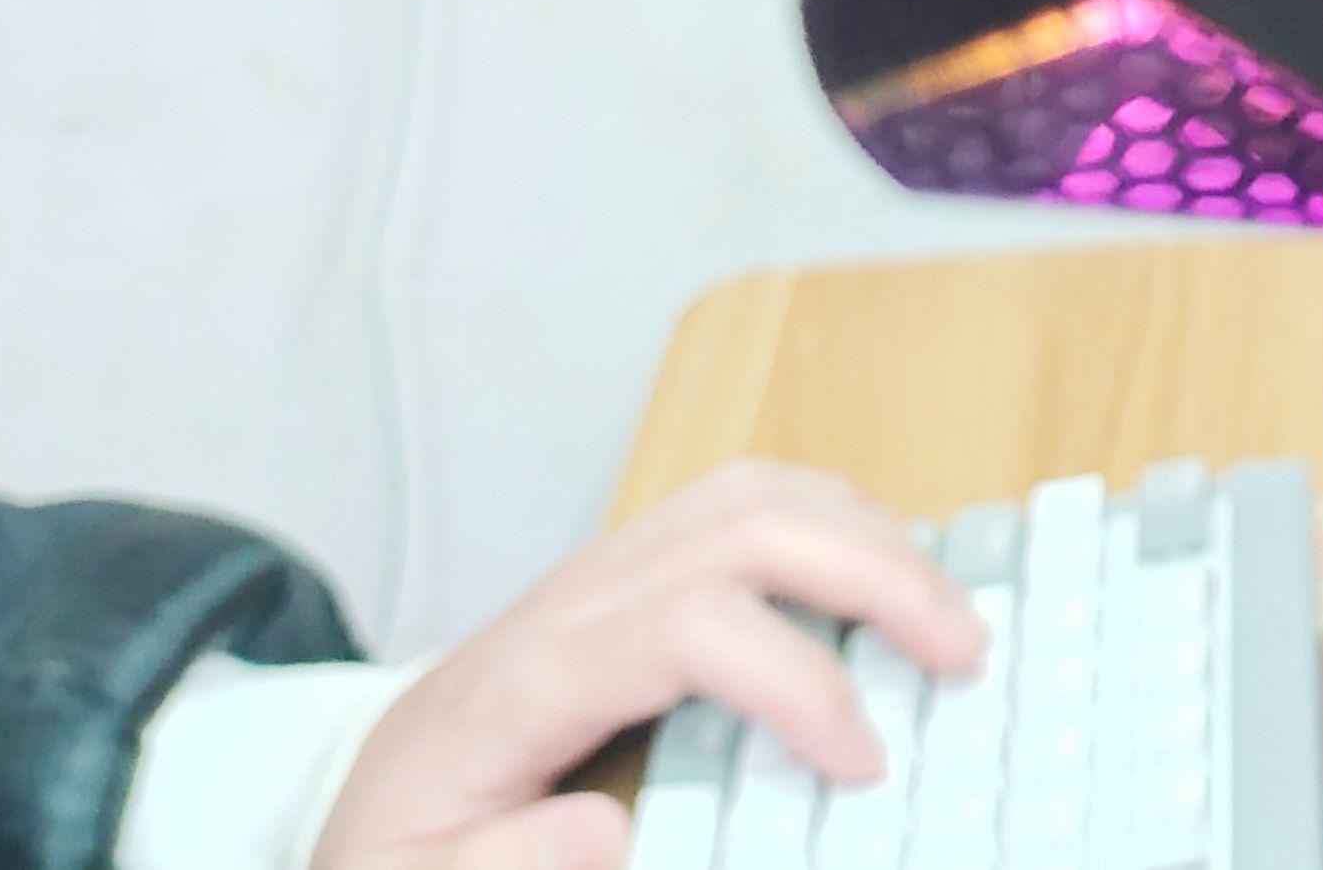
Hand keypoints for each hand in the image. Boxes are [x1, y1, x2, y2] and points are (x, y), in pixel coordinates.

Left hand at [313, 460, 985, 869]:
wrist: (358, 808)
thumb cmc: (397, 855)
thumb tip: (606, 832)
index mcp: (527, 680)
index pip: (693, 626)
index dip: (797, 682)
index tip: (865, 763)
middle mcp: (573, 599)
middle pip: (745, 526)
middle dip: (876, 574)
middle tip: (964, 652)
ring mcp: (602, 572)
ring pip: (753, 491)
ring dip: (865, 532)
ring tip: (944, 608)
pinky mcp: (626, 572)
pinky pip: (740, 504)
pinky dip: (831, 520)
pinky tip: (880, 580)